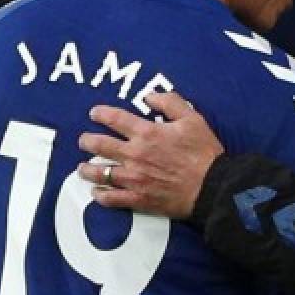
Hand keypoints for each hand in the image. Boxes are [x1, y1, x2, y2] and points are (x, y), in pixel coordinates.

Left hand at [77, 91, 223, 218]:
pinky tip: (96, 193)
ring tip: (82, 167)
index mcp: (147, 133)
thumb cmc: (203, 152)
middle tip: (83, 140)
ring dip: (87, 169)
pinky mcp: (138, 199)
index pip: (115, 119)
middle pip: (100, 145)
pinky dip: (101, 196)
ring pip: (100, 173)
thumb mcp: (192, 119)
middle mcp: (135, 155)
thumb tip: (149, 96)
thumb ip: (170, 103)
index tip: (94, 113)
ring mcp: (134, 178)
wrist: (212, 187)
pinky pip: (112, 198)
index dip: (101, 113)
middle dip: (87, 141)